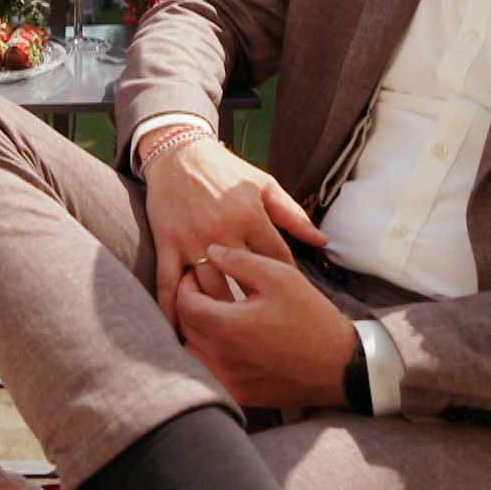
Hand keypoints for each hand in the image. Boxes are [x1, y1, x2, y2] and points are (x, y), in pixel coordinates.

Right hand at [143, 135, 326, 331]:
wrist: (178, 153)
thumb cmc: (224, 170)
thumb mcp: (263, 185)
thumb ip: (293, 215)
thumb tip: (322, 242)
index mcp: (250, 216)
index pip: (276, 261)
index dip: (285, 282)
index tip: (290, 299)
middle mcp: (222, 231)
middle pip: (242, 284)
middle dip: (253, 309)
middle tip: (263, 330)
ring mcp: (192, 240)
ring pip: (208, 290)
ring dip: (219, 315)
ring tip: (230, 335)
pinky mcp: (167, 244)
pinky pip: (168, 283)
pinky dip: (172, 310)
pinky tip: (179, 332)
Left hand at [175, 244, 356, 409]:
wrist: (342, 366)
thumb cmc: (313, 317)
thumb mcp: (280, 276)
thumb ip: (240, 261)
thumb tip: (210, 251)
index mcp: (228, 326)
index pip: (184, 303)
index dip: (186, 284)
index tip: (197, 274)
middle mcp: (222, 358)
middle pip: (184, 327)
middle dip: (189, 305)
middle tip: (204, 290)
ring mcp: (229, 380)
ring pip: (191, 352)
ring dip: (195, 331)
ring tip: (214, 314)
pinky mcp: (240, 395)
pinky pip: (208, 373)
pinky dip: (207, 355)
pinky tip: (226, 340)